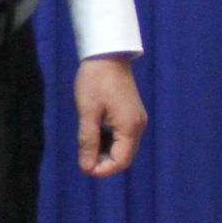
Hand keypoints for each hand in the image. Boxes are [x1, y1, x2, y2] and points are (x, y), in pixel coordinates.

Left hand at [74, 54, 146, 176]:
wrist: (106, 53)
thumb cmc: (95, 80)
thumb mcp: (87, 111)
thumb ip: (87, 140)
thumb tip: (87, 167)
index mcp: (130, 127)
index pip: (121, 161)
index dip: (103, 169)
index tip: (84, 168)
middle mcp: (138, 126)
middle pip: (123, 156)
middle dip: (103, 161)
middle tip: (83, 157)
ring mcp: (136, 118)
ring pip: (122, 146)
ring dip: (105, 150)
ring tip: (86, 145)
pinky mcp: (131, 112)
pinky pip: (121, 134)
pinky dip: (108, 139)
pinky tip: (93, 132)